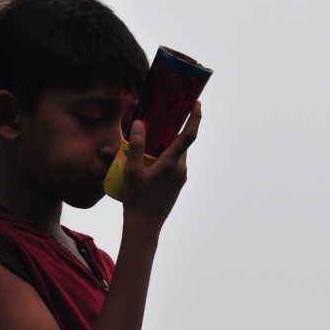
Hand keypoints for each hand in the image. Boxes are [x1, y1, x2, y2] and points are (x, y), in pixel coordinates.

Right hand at [120, 101, 201, 226]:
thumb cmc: (137, 198)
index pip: (188, 136)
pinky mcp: (177, 185)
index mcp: (172, 164)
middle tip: (162, 117)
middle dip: (174, 130)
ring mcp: (180, 178)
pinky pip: (174, 164)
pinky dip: (166, 156)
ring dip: (167, 145)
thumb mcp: (132, 170)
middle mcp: (180, 170)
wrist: (145, 225)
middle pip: (181, 144)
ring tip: (150, 138)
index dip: (195, 118)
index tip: (197, 103)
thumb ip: (136, 145)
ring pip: (176, 154)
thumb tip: (139, 123)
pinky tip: (151, 158)